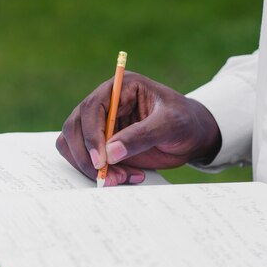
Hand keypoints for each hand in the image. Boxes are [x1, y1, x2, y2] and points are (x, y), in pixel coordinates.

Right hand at [56, 72, 220, 185]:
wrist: (193, 136)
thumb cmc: (185, 121)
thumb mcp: (170, 124)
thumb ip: (141, 136)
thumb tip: (110, 153)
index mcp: (120, 87)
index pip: (92, 107)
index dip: (91, 134)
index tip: (101, 160)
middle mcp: (105, 103)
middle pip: (75, 127)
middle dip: (88, 157)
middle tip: (108, 177)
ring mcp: (100, 125)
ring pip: (74, 145)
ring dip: (90, 167)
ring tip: (121, 179)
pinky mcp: (102, 145)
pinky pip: (86, 159)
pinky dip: (98, 172)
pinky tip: (124, 177)